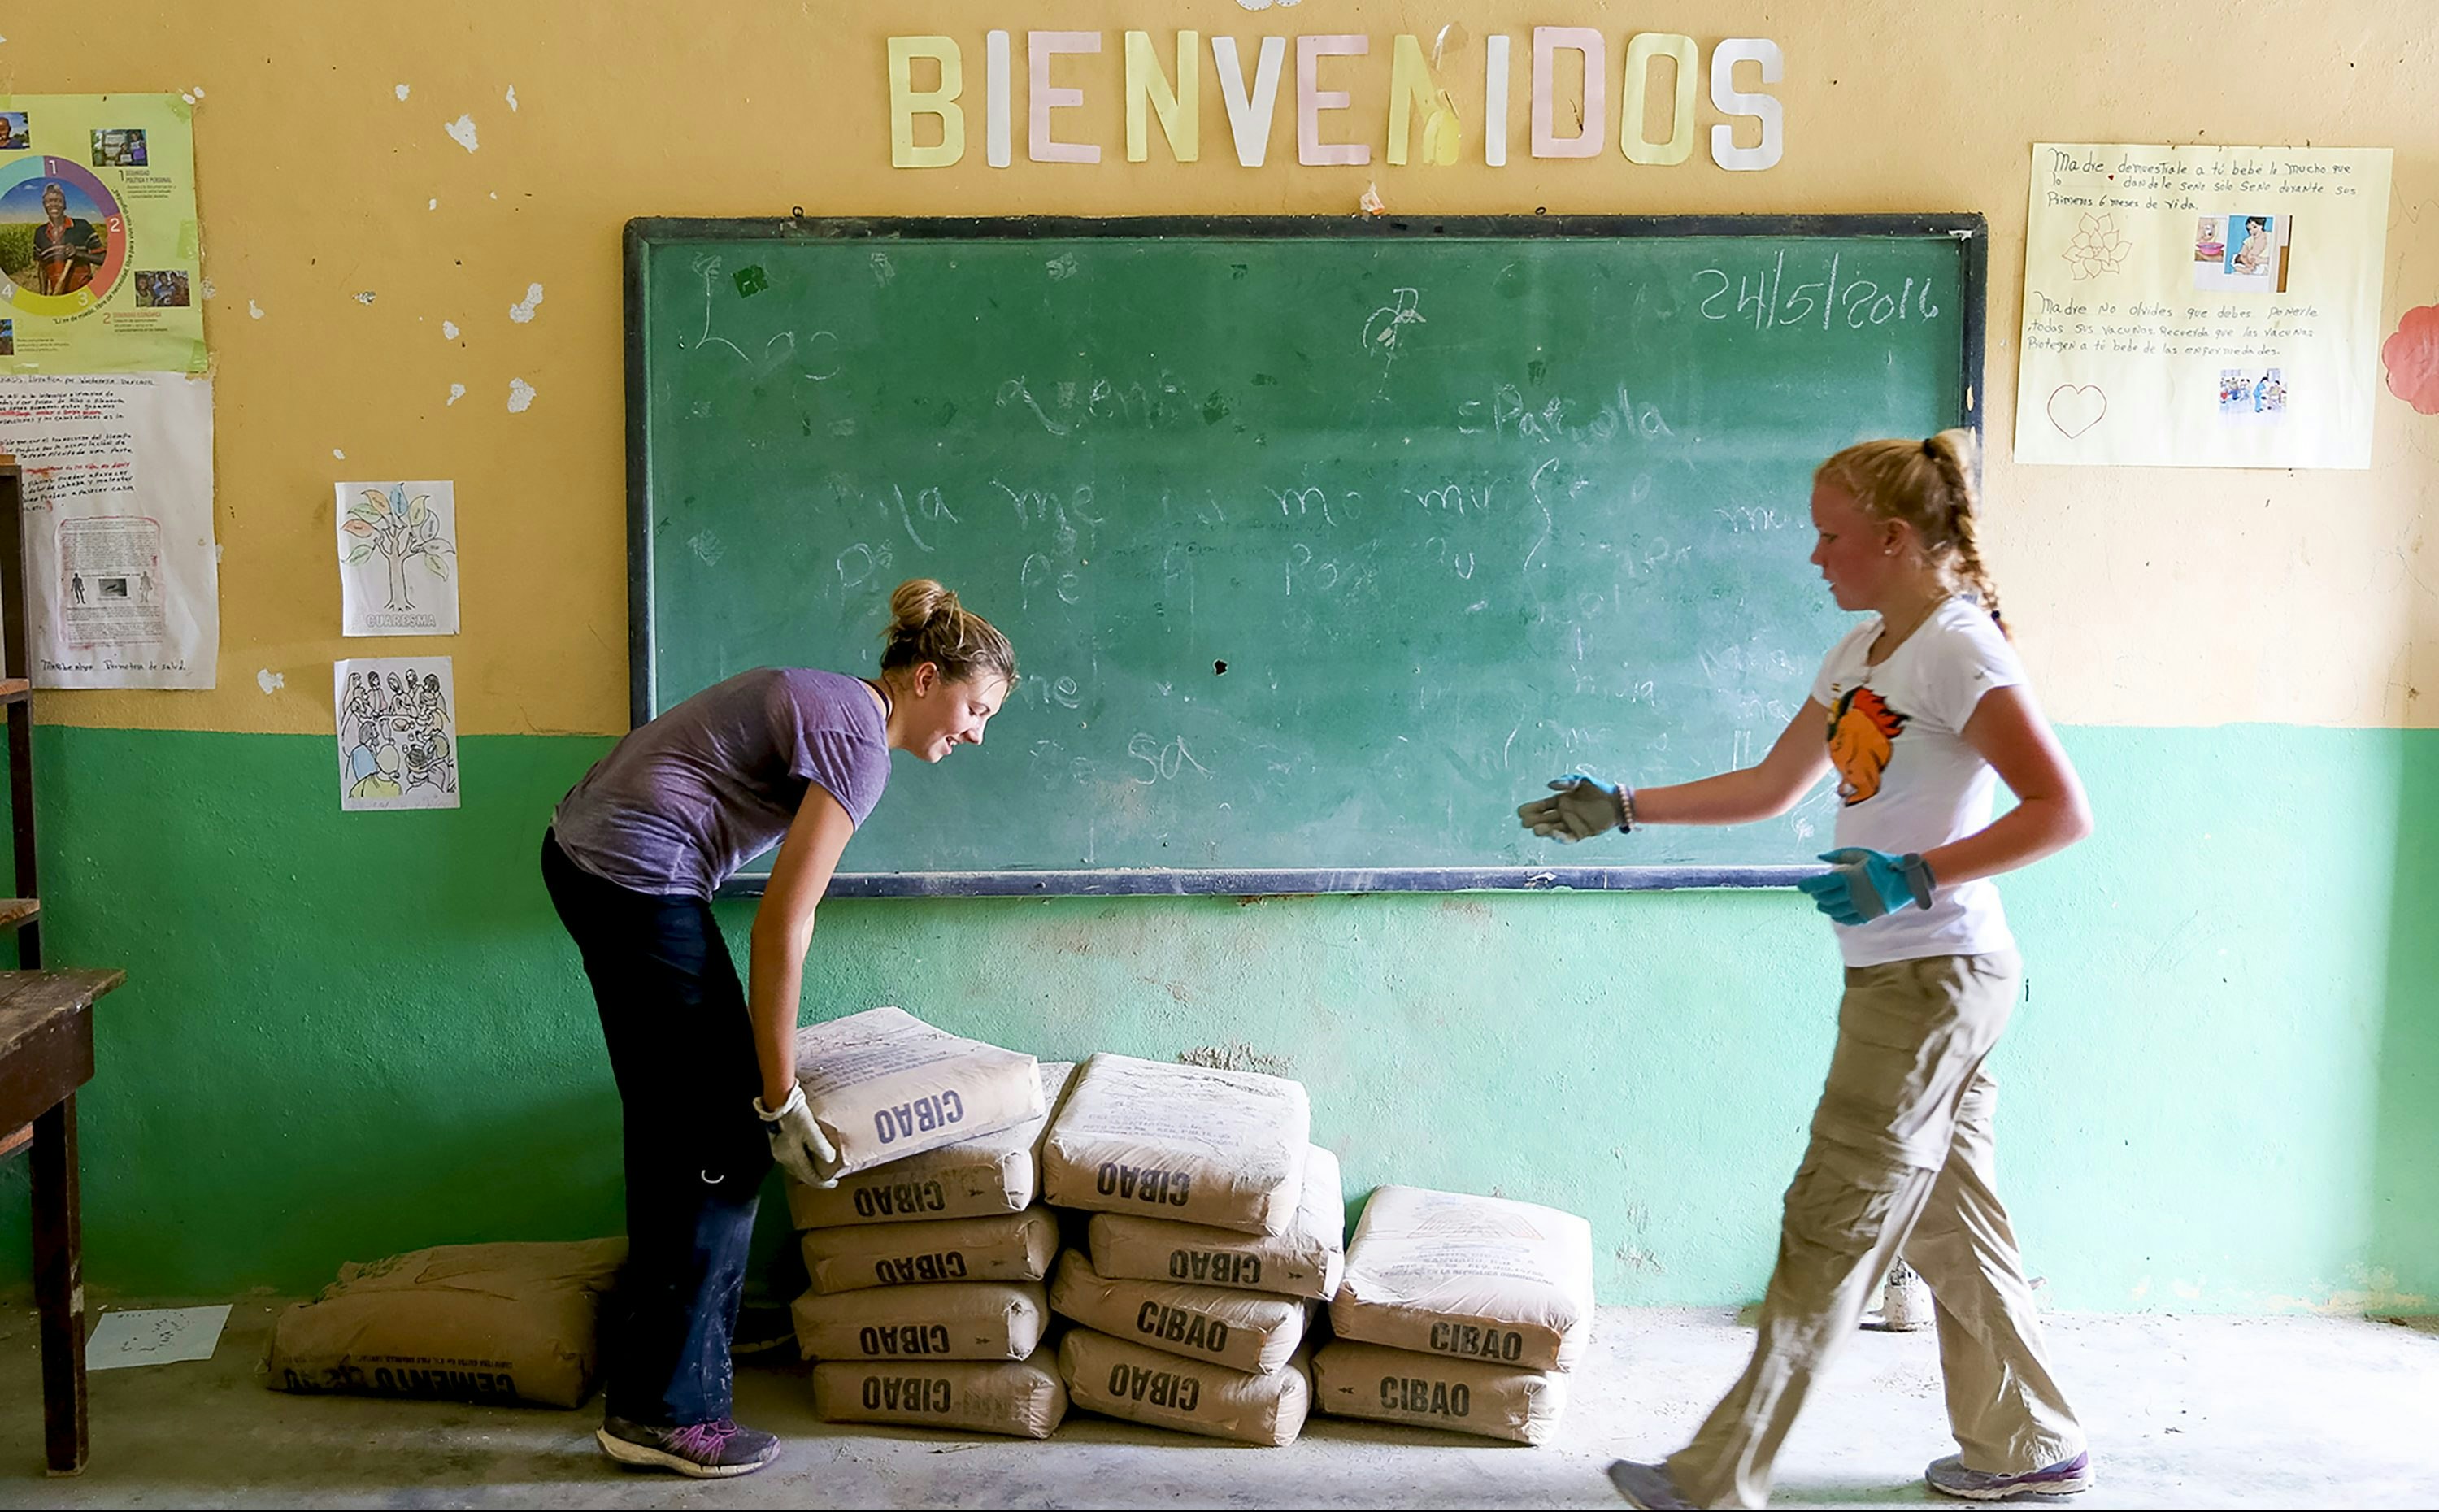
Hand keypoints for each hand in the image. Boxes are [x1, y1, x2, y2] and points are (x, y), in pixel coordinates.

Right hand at [753, 1082, 839, 1187]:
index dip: (822, 1182)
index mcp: (792, 1156)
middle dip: (815, 1178)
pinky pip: (791, 1159)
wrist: (779, 1100)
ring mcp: (779, 1150)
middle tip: (827, 1179)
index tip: (833, 1184)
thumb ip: (820, 1146)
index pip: (809, 1176)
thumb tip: (830, 1160)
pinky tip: (806, 1157)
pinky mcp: (778, 1143)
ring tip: (818, 1170)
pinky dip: (801, 1163)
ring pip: (795, 1168)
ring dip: (807, 1171)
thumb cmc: (796, 1114)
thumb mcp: (811, 1130)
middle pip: (801, 1174)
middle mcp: (783, 1157)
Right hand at [1516, 772, 1628, 842]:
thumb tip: (1549, 785)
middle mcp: (1563, 813)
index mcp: (1560, 800)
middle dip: (1533, 821)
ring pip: (1552, 829)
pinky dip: (1559, 837)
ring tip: (1536, 829)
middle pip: (1543, 819)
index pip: (1541, 806)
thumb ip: (1566, 782)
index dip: (1530, 809)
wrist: (1617, 803)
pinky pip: (1567, 837)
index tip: (1521, 811)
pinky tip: (1553, 833)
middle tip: (1525, 823)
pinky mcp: (1580, 833)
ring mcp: (1570, 824)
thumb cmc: (1599, 789)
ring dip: (1544, 830)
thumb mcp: (1582, 780)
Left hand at [1794, 848, 1934, 924]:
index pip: (1821, 884)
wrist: (1909, 879)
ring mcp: (1861, 907)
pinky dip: (1838, 917)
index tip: (1801, 885)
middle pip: (1826, 898)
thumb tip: (1820, 857)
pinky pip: (1848, 919)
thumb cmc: (1884, 863)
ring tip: (1821, 902)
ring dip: (1825, 907)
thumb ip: (1839, 855)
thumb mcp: (1862, 854)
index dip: (1808, 885)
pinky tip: (1834, 913)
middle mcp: (1854, 894)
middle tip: (1813, 892)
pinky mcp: (1869, 916)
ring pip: (1834, 911)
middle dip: (1816, 895)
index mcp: (1850, 877)